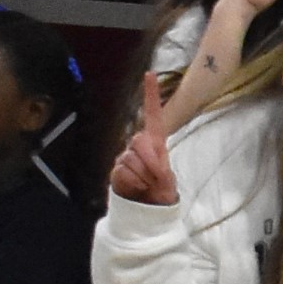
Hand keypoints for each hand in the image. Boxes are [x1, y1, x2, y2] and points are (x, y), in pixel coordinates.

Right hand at [105, 74, 178, 208]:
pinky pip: (123, 173)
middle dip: (151, 162)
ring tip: (148, 185)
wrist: (148, 209)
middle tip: (157, 178)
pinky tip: (137, 189)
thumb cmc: (161, 191)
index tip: (150, 74)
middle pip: (140, 142)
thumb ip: (158, 167)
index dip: (151, 95)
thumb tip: (145, 164)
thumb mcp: (166, 179)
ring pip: (131, 161)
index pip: (152, 115)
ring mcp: (124, 158)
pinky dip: (134, 184)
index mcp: (154, 142)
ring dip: (144, 177)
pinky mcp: (115, 171)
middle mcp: (137, 146)